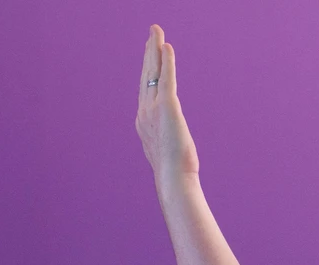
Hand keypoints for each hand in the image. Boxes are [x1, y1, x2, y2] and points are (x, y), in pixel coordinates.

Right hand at [136, 25, 199, 181]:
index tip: (150, 55)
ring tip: (156, 32)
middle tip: (151, 35)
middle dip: (148, 53)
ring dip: (154, 50)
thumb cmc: (174, 172)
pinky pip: (166, 78)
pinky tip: (167, 47)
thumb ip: (165, 141)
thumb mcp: (166, 152)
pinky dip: (167, 61)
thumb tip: (172, 143)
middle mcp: (143, 112)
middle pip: (146, 76)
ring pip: (153, 72)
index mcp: (143, 122)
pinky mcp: (167, 107)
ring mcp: (152, 108)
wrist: (172, 179)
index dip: (147, 70)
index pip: (145, 90)